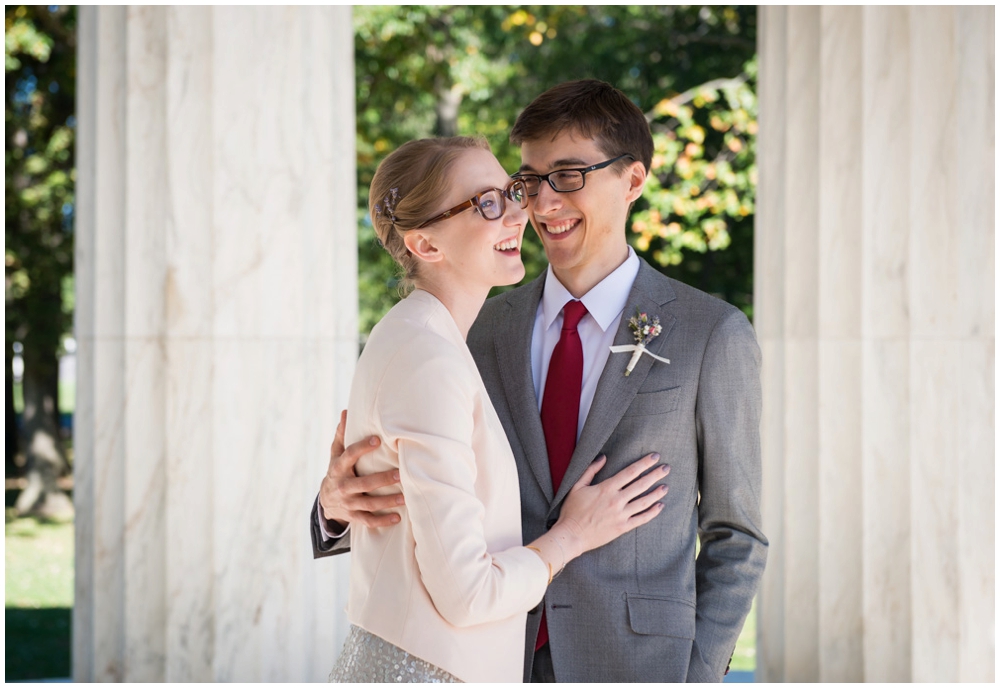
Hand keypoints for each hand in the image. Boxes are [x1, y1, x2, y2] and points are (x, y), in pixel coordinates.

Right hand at [319, 410, 402, 527]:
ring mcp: (348, 503)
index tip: (377, 440)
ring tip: (404, 497)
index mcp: (338, 468)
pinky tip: (398, 517)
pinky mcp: (354, 516)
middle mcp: (343, 486)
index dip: (362, 448)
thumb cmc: (337, 471)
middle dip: (382, 480)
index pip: (349, 456)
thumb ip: (342, 435)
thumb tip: (347, 411)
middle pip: (363, 484)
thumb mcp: (335, 454)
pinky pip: (369, 520)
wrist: (326, 502)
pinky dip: (383, 521)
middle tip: (400, 474)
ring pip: (369, 504)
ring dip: (387, 502)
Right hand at [553, 453, 667, 557]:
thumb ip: (590, 471)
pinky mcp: (622, 527)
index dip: (644, 463)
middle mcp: (616, 500)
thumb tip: (603, 458)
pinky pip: (641, 519)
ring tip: (666, 487)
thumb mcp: (577, 486)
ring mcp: (621, 515)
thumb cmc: (572, 511)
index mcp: (606, 488)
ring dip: (657, 493)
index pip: (630, 472)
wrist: (571, 535)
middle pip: (641, 484)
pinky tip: (660, 506)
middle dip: (655, 475)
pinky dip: (652, 512)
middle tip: (667, 468)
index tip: (654, 457)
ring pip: (644, 501)